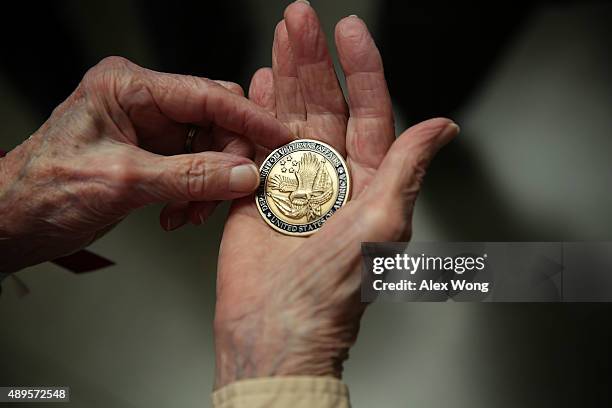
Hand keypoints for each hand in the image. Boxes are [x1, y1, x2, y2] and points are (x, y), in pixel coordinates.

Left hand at [0, 56, 292, 272]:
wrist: (13, 223)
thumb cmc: (42, 191)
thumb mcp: (123, 181)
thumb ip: (190, 177)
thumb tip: (244, 174)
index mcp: (127, 87)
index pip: (205, 95)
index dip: (248, 119)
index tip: (279, 138)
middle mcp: (142, 102)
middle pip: (214, 120)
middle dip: (228, 159)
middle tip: (235, 189)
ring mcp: (149, 130)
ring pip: (210, 149)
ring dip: (212, 183)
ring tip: (192, 212)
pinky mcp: (152, 156)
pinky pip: (196, 169)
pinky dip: (197, 194)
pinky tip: (179, 213)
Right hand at [214, 2, 458, 387]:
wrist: (276, 327)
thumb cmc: (331, 292)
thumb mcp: (382, 224)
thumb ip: (407, 170)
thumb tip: (443, 128)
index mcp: (368, 181)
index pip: (369, 111)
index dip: (361, 69)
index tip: (351, 33)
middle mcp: (332, 177)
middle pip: (325, 105)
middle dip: (314, 60)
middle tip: (301, 19)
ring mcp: (294, 182)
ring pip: (291, 117)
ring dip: (286, 76)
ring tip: (282, 36)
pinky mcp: (259, 193)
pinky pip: (257, 143)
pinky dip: (256, 112)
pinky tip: (258, 83)